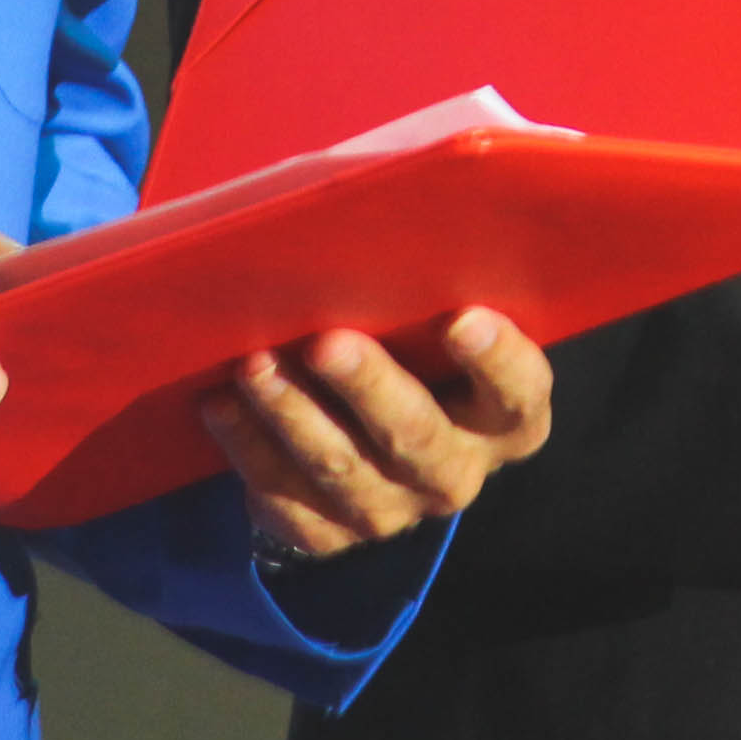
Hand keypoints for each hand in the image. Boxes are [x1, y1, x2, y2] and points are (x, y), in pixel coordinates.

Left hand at [195, 308, 555, 561]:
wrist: (366, 431)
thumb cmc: (407, 343)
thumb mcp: (431, 318)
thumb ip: (425, 288)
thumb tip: (380, 207)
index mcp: (503, 419)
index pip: (519, 395)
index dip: (497, 362)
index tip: (462, 318)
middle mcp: (455, 471)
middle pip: (419, 437)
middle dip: (370, 388)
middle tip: (326, 342)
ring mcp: (392, 509)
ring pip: (343, 470)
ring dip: (293, 416)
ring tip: (253, 365)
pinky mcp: (330, 531)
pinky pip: (286, 500)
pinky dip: (249, 449)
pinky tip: (221, 405)